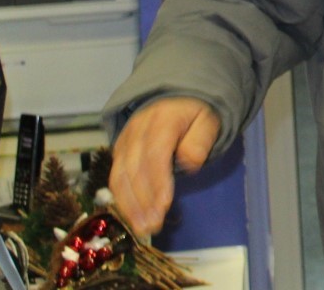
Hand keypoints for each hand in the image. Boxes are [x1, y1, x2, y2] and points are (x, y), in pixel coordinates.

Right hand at [109, 96, 220, 235]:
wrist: (174, 95)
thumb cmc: (195, 112)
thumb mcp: (208, 120)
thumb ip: (201, 140)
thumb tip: (190, 164)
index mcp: (162, 120)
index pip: (155, 154)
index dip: (157, 181)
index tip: (164, 206)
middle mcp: (136, 131)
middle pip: (134, 169)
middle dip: (143, 200)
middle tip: (154, 226)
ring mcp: (124, 141)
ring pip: (119, 176)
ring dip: (130, 205)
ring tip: (143, 228)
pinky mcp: (118, 151)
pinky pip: (115, 178)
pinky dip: (122, 200)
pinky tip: (132, 217)